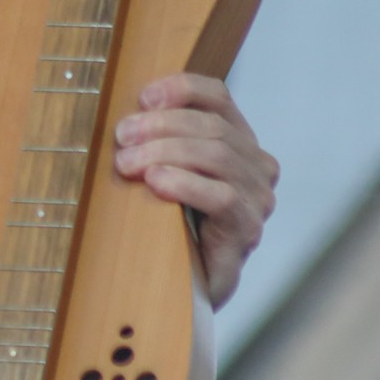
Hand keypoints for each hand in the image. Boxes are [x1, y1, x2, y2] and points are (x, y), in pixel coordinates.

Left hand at [112, 72, 277, 309]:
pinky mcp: (247, 231)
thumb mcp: (160, 170)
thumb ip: (154, 140)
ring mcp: (258, 199)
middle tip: (121, 137)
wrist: (182, 290)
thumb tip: (124, 116)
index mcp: (237, 141)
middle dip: (161, 126)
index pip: (219, 97)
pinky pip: (223, 197)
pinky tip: (156, 183)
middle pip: (212, 127)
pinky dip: (185, 184)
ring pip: (217, 156)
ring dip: (166, 152)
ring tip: (127, 163)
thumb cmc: (166, 222)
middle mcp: (256, 166)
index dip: (182, 89)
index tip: (143, 96)